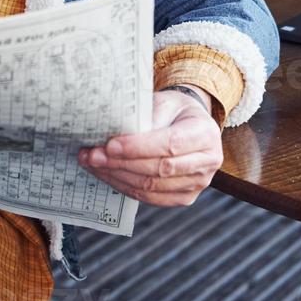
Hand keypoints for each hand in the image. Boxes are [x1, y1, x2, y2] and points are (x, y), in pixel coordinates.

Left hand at [78, 88, 222, 206]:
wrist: (190, 124)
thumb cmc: (175, 111)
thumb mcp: (164, 102)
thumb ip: (146, 118)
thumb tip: (114, 136)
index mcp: (205, 133)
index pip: (170, 144)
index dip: (138, 147)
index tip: (109, 145)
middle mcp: (207, 161)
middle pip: (160, 169)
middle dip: (121, 163)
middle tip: (93, 155)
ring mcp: (197, 184)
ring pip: (152, 187)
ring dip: (117, 177)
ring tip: (93, 163)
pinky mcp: (184, 197)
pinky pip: (150, 198)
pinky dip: (125, 187)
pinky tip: (107, 175)